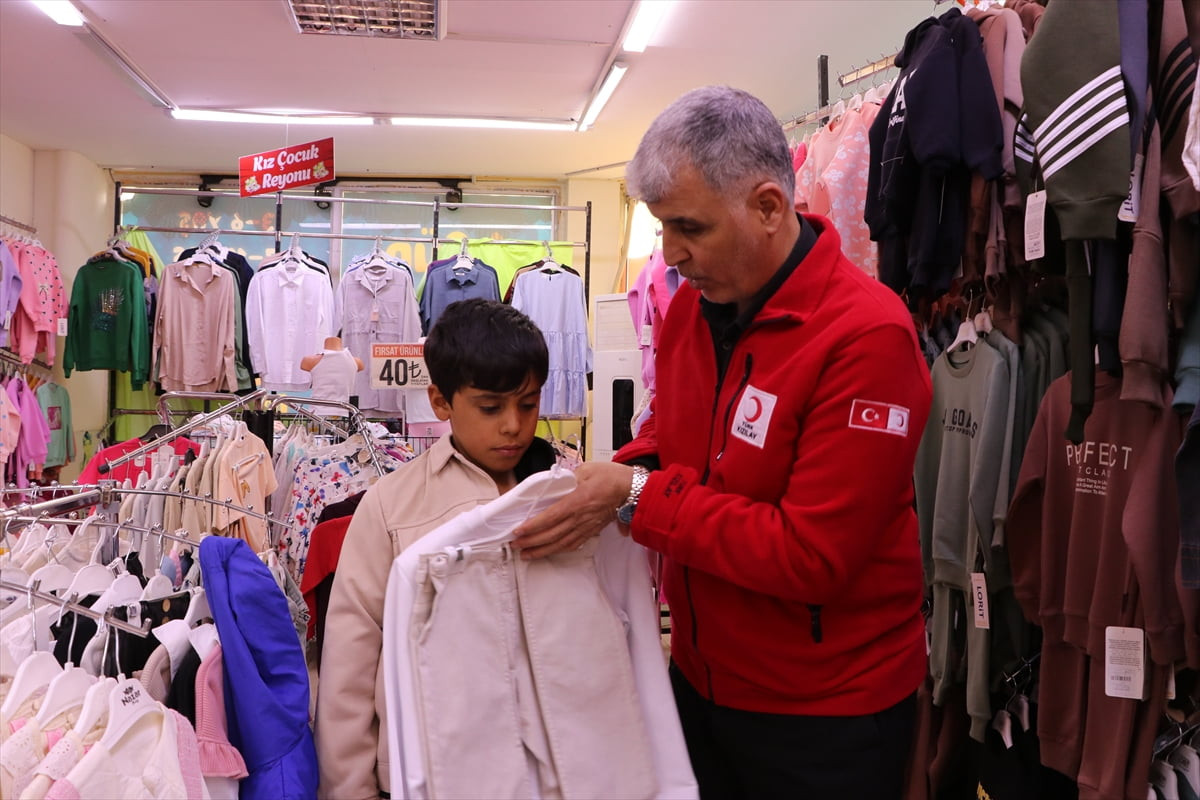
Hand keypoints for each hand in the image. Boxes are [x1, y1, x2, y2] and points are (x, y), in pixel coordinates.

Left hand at [511, 461, 635, 558]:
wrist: (631, 489)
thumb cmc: (610, 477)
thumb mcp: (586, 469)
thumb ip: (567, 477)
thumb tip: (550, 484)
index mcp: (578, 501)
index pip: (551, 516)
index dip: (533, 525)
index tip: (518, 530)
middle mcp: (581, 517)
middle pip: (552, 534)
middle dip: (531, 541)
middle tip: (514, 544)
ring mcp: (586, 527)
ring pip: (560, 543)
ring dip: (542, 550)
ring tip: (526, 554)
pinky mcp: (591, 531)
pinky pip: (572, 544)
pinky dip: (558, 550)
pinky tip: (549, 551)